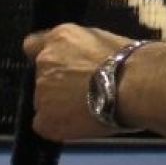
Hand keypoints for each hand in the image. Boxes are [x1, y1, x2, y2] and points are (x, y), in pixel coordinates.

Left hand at [23, 24, 131, 141]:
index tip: (58, 66)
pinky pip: (44, 124)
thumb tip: (81, 59)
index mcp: (59, 38)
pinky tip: (79, 123)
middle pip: (41, 77)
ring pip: (44, 101)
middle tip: (83, 92)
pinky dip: (58, 126)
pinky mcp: (46, 118)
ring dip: (59, 105)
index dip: (46, 58)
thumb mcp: (101, 39)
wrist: (133, 85)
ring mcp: (42, 91)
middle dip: (57, 84)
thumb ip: (80, 49)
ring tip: (87, 109)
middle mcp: (45, 61)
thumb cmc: (128, 61)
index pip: (33, 46)